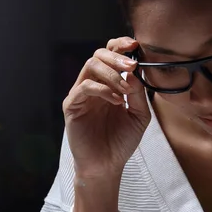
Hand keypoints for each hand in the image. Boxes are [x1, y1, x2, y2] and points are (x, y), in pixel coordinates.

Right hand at [62, 37, 150, 179]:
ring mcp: (81, 95)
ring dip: (111, 74)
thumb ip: (138, 93)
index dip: (120, 45)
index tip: (135, 46)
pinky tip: (115, 101)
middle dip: (117, 57)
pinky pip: (84, 87)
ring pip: (90, 66)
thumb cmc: (121, 142)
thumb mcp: (139, 115)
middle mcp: (94, 86)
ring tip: (124, 90)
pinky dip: (102, 90)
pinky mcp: (72, 106)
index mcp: (109, 84)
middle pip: (99, 55)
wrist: (107, 166)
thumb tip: (134, 71)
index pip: (110, 55)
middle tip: (131, 66)